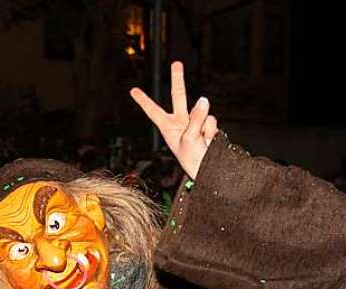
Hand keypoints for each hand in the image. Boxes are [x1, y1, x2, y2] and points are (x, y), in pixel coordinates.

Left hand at [129, 61, 217, 179]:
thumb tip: (204, 99)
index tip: (133, 91)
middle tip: (176, 63)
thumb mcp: (189, 139)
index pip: (153, 111)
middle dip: (178, 78)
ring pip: (202, 113)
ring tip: (201, 143)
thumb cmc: (192, 160)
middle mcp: (180, 122)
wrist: (209, 169)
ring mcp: (195, 122)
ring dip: (203, 128)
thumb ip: (195, 118)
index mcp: (168, 127)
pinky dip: (211, 131)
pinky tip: (208, 141)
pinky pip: (212, 121)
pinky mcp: (208, 125)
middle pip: (179, 96)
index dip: (143, 101)